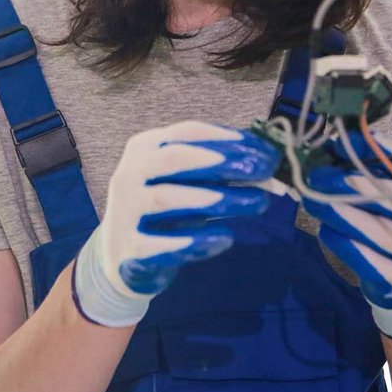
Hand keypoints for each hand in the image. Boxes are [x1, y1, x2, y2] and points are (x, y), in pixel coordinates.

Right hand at [73, 121, 278, 326]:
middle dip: (222, 162)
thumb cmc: (164, 211)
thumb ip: (219, 172)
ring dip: (215, 199)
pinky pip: (163, 244)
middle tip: (262, 169)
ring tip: (256, 203)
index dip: (227, 139)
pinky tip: (226, 239)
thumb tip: (266, 162)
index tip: (264, 149)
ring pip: (168, 198)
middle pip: (176, 158)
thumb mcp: (188, 184)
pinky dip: (196, 242)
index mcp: (145, 147)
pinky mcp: (130, 248)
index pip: (188, 133)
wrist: (125, 258)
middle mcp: (130, 172)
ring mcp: (126, 210)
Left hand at [301, 133, 391, 340]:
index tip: (343, 141)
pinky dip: (348, 247)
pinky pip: (375, 264)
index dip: (382, 151)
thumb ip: (372, 168)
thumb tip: (338, 144)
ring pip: (382, 234)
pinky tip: (326, 231)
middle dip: (353, 184)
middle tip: (318, 175)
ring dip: (343, 215)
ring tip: (312, 201)